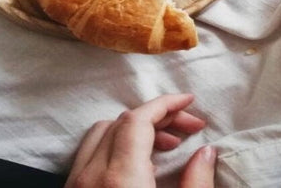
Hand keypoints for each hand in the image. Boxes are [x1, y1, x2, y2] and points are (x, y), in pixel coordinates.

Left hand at [64, 93, 215, 187]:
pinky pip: (89, 155)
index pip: (139, 120)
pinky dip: (115, 146)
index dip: (167, 104)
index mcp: (120, 179)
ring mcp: (75, 185)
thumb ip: (196, 183)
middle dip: (159, 118)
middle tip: (188, 128)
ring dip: (134, 130)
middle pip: (123, 123)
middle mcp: (90, 176)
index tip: (189, 101)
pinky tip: (139, 165)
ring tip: (166, 146)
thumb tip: (206, 153)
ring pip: (101, 134)